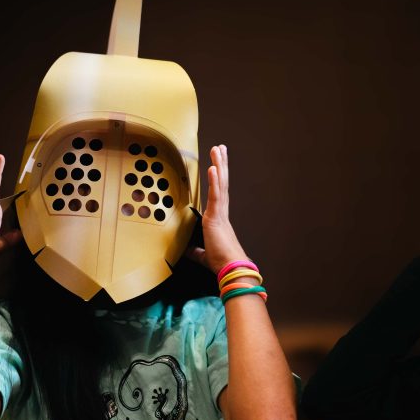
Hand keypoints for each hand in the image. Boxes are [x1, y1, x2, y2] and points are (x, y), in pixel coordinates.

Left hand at [187, 144, 248, 274]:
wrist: (232, 269)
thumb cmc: (222, 263)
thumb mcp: (203, 254)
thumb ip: (196, 249)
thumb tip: (188, 249)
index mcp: (219, 220)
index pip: (218, 194)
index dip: (218, 179)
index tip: (217, 166)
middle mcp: (221, 213)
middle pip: (222, 183)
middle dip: (221, 165)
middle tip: (220, 149)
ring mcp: (220, 214)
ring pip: (220, 184)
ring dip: (219, 165)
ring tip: (218, 149)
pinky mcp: (216, 217)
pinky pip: (216, 195)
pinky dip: (215, 181)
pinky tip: (213, 167)